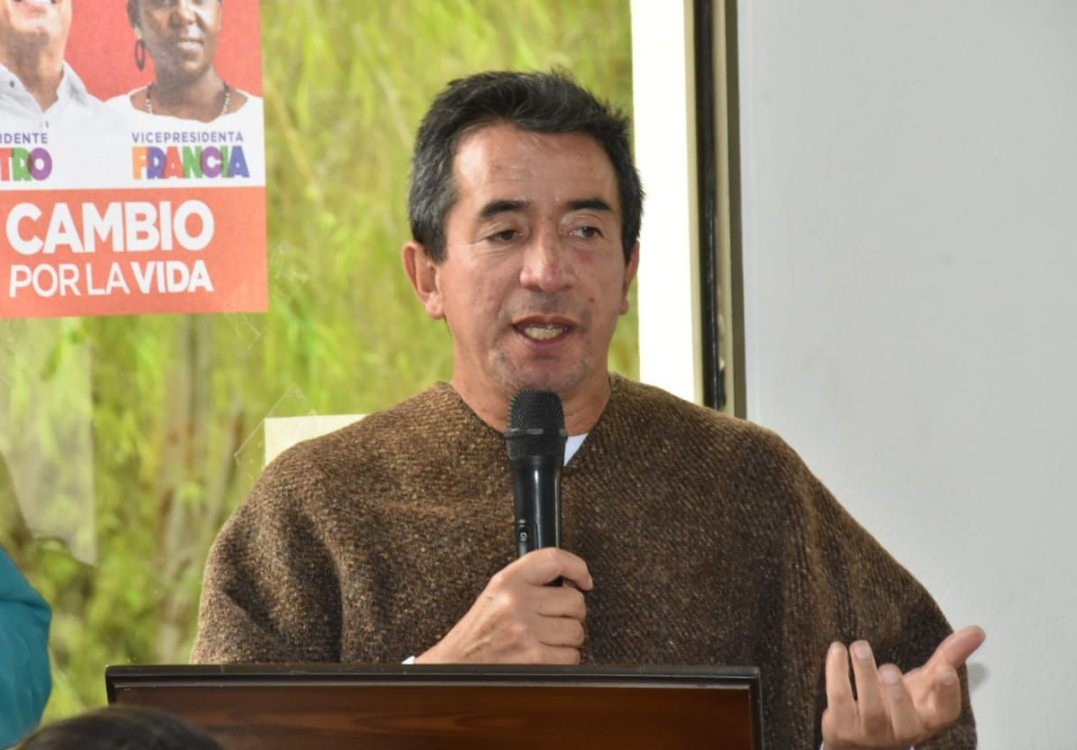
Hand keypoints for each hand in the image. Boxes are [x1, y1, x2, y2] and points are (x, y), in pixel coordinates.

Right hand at [415, 547, 592, 664]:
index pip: (553, 559)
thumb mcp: (496, 594)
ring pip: (576, 630)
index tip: (584, 579)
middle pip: (574, 599)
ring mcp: (526, 631)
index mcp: (507, 581)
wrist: (454, 666)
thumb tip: (569, 578)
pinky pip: (571, 656)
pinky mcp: (534, 658)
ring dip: (568, 639)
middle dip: (571, 613)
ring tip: (546, 639)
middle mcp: (516, 602)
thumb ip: (527, 582)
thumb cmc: (478, 633)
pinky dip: (564, 659)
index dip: (577, 566)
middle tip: (555, 620)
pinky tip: (545, 656)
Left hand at [822, 625, 985, 748]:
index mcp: (927, 718)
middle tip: (891, 668)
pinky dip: (836, 674)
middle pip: (905, 721)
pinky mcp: (842, 726)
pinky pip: (840, 700)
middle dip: (899, 695)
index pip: (945, 714)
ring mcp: (871, 732)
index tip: (944, 671)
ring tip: (860, 647)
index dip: (947, 695)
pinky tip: (838, 650)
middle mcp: (902, 730)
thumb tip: (978, 631)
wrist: (860, 738)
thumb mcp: (925, 683)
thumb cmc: (899, 706)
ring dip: (865, 676)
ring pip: (870, 709)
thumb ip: (949, 657)